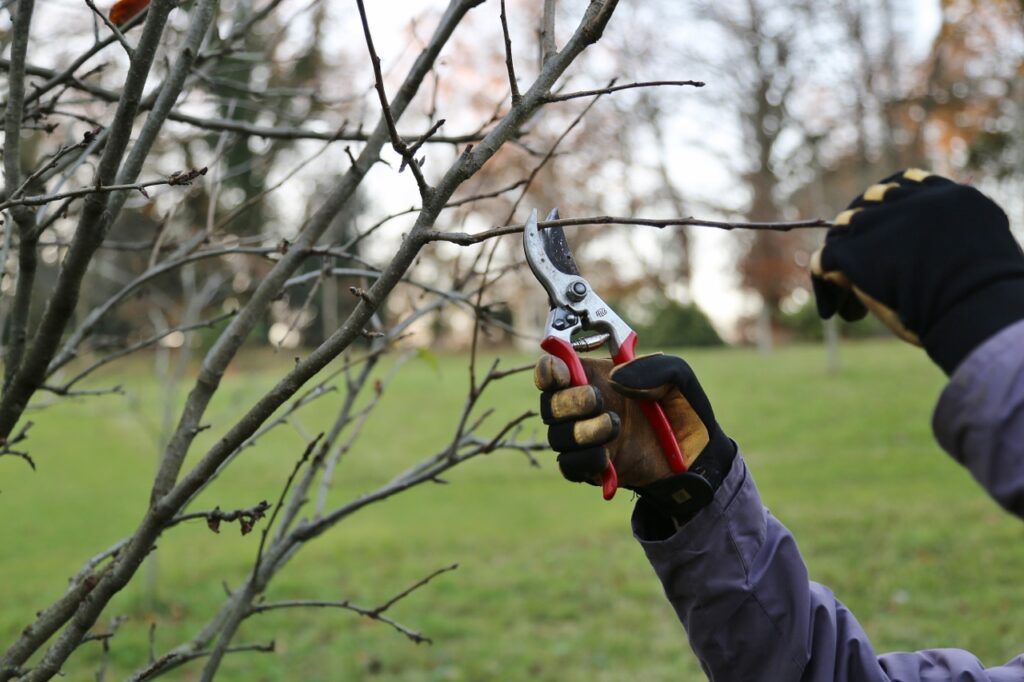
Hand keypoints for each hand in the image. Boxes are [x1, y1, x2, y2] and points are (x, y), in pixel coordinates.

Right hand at [534, 353, 734, 519]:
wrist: (697, 458)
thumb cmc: (684, 410)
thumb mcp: (679, 378)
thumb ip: (653, 368)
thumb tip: (615, 379)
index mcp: (595, 376)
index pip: (553, 369)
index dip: (549, 370)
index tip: (562, 374)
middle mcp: (582, 406)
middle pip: (550, 403)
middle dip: (569, 401)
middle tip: (597, 400)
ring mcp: (584, 438)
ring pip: (558, 436)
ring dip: (582, 431)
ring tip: (614, 426)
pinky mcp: (590, 467)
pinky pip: (569, 465)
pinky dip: (585, 460)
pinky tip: (608, 458)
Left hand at [811, 169, 1023, 373]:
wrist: (977, 306)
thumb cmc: (990, 293)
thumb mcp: (982, 249)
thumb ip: (956, 237)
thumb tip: (937, 251)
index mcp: (948, 195)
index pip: (903, 184)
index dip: (886, 206)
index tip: (882, 231)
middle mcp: (910, 201)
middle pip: (867, 205)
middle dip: (864, 235)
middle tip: (869, 271)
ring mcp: (879, 223)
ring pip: (843, 232)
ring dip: (845, 262)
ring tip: (852, 298)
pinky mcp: (856, 250)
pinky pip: (823, 260)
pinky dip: (823, 286)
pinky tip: (833, 310)